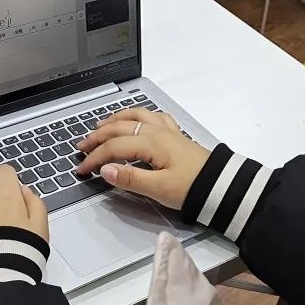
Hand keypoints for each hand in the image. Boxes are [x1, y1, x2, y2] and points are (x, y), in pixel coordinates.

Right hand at [75, 108, 210, 209]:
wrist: (223, 187)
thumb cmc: (193, 189)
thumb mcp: (159, 188)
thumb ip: (130, 179)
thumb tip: (104, 170)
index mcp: (151, 143)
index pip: (114, 147)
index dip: (94, 158)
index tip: (81, 169)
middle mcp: (157, 132)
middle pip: (120, 127)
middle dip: (97, 136)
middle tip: (82, 146)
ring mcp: (168, 132)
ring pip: (136, 116)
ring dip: (115, 119)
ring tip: (101, 125)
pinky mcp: (176, 137)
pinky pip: (154, 117)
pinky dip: (140, 116)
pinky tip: (137, 119)